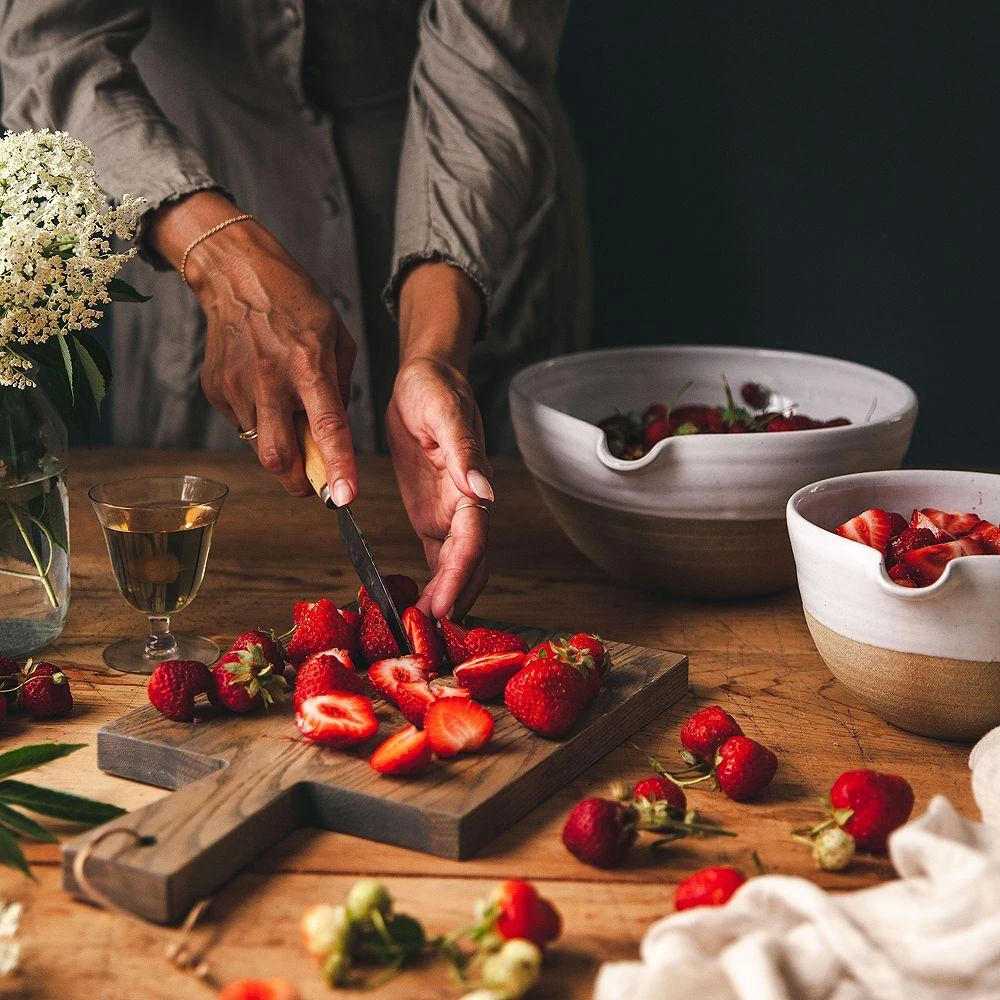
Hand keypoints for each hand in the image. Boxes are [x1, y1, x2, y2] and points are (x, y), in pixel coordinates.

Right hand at [147, 192, 357, 500]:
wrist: (235, 273)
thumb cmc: (295, 302)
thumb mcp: (336, 338)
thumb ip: (340, 388)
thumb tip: (336, 435)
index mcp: (308, 365)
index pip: (327, 428)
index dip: (337, 467)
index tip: (344, 499)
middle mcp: (270, 380)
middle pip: (279, 457)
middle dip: (298, 482)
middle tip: (312, 483)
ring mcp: (237, 387)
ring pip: (259, 446)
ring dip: (281, 447)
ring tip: (287, 413)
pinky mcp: (215, 389)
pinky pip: (242, 424)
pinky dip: (260, 422)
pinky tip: (263, 391)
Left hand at [386, 357, 492, 619]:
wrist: (423, 378)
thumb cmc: (435, 389)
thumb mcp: (445, 414)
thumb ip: (464, 454)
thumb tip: (483, 492)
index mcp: (472, 485)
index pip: (473, 541)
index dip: (460, 578)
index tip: (444, 609)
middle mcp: (466, 506)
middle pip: (470, 565)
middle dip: (454, 600)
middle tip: (427, 636)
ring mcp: (450, 514)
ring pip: (457, 569)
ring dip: (445, 599)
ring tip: (419, 632)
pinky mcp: (432, 516)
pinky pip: (438, 559)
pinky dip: (432, 585)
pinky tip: (415, 607)